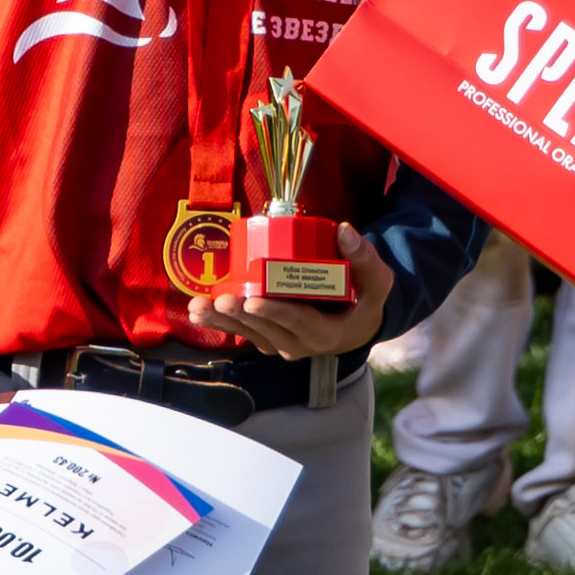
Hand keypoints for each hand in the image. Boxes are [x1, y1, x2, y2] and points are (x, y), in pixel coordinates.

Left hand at [185, 243, 392, 359]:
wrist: (356, 323)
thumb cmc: (365, 299)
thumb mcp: (377, 282)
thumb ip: (366, 259)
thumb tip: (344, 230)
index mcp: (327, 334)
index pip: (299, 322)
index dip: (276, 312)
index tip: (254, 300)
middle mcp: (300, 344)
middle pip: (266, 329)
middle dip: (241, 315)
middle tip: (222, 299)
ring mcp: (280, 343)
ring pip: (249, 333)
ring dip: (222, 320)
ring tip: (199, 307)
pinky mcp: (266, 336)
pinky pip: (241, 331)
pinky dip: (218, 322)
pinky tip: (197, 311)